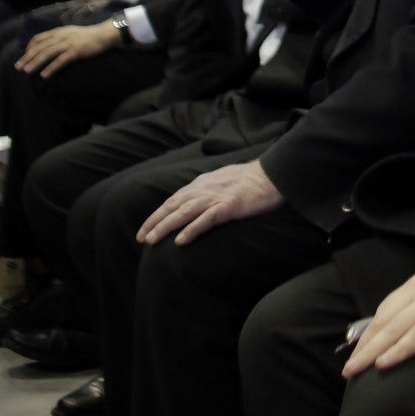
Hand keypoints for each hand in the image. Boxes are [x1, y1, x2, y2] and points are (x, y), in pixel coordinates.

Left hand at [15, 20, 115, 77]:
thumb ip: (60, 37)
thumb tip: (49, 45)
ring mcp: (68, 43)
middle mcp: (61, 36)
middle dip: (27, 57)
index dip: (29, 48)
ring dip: (35, 63)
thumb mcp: (71, 33)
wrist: (104, 34)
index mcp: (58, 31)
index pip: (38, 38)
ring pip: (47, 53)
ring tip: (27, 72)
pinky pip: (60, 61)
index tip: (24, 57)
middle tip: (18, 68)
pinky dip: (51, 68)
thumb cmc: (88, 36)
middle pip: (40, 47)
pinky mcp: (76, 51)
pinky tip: (45, 76)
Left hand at [135, 160, 283, 245]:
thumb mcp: (223, 180)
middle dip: (155, 222)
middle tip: (141, 238)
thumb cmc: (251, 180)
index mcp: (202, 183)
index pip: (173, 200)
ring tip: (152, 240)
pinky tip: (181, 241)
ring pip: (184, 213)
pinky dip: (192, 229)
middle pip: (173, 206)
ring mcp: (216, 197)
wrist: (273, 174)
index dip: (157, 215)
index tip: (145, 229)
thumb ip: (208, 189)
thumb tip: (196, 200)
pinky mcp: (229, 206)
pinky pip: (207, 219)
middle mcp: (204, 189)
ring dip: (166, 226)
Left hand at [341, 255, 414, 378]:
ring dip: (371, 352)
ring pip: (393, 330)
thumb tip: (412, 321)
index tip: (357, 350)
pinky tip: (384, 363)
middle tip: (348, 368)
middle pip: (383, 321)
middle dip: (363, 346)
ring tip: (356, 370)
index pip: (384, 310)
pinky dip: (398, 350)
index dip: (368, 332)